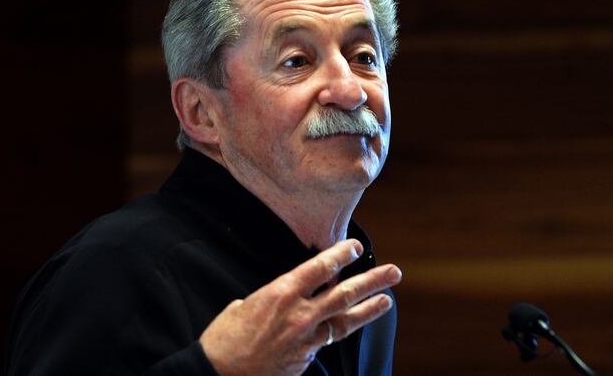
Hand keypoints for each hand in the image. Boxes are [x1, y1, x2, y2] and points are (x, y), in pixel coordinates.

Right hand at [199, 239, 401, 375]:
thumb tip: (284, 297)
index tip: (355, 248)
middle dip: (372, 281)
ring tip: (388, 299)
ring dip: (370, 308)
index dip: (341, 255)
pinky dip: (341, 331)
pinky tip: (352, 325)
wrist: (219, 373)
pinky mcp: (305, 359)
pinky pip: (329, 341)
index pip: (320, 268)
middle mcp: (299, 314)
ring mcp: (305, 339)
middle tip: (393, 272)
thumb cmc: (224, 337)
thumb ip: (272, 297)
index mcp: (281, 293)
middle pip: (344, 293)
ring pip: (346, 320)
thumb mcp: (244, 304)